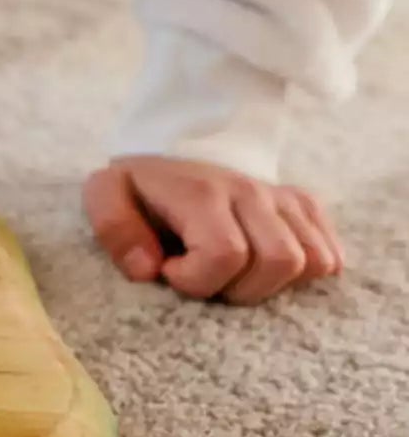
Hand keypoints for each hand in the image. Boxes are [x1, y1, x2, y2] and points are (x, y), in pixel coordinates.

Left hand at [83, 156, 343, 304]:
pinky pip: (330, 256)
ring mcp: (283, 198)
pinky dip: (304, 272)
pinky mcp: (304, 206)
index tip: (170, 272)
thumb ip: (115, 229)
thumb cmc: (140, 185)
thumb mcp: (106, 195)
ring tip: (233, 274)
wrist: (174, 148)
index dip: (197, 280)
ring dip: (273, 284)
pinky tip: (263, 266)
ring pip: (312, 261)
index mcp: (202, 192)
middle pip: (278, 262)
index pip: (225, 253)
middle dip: (238, 288)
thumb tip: (148, 270)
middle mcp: (251, 192)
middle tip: (205, 277)